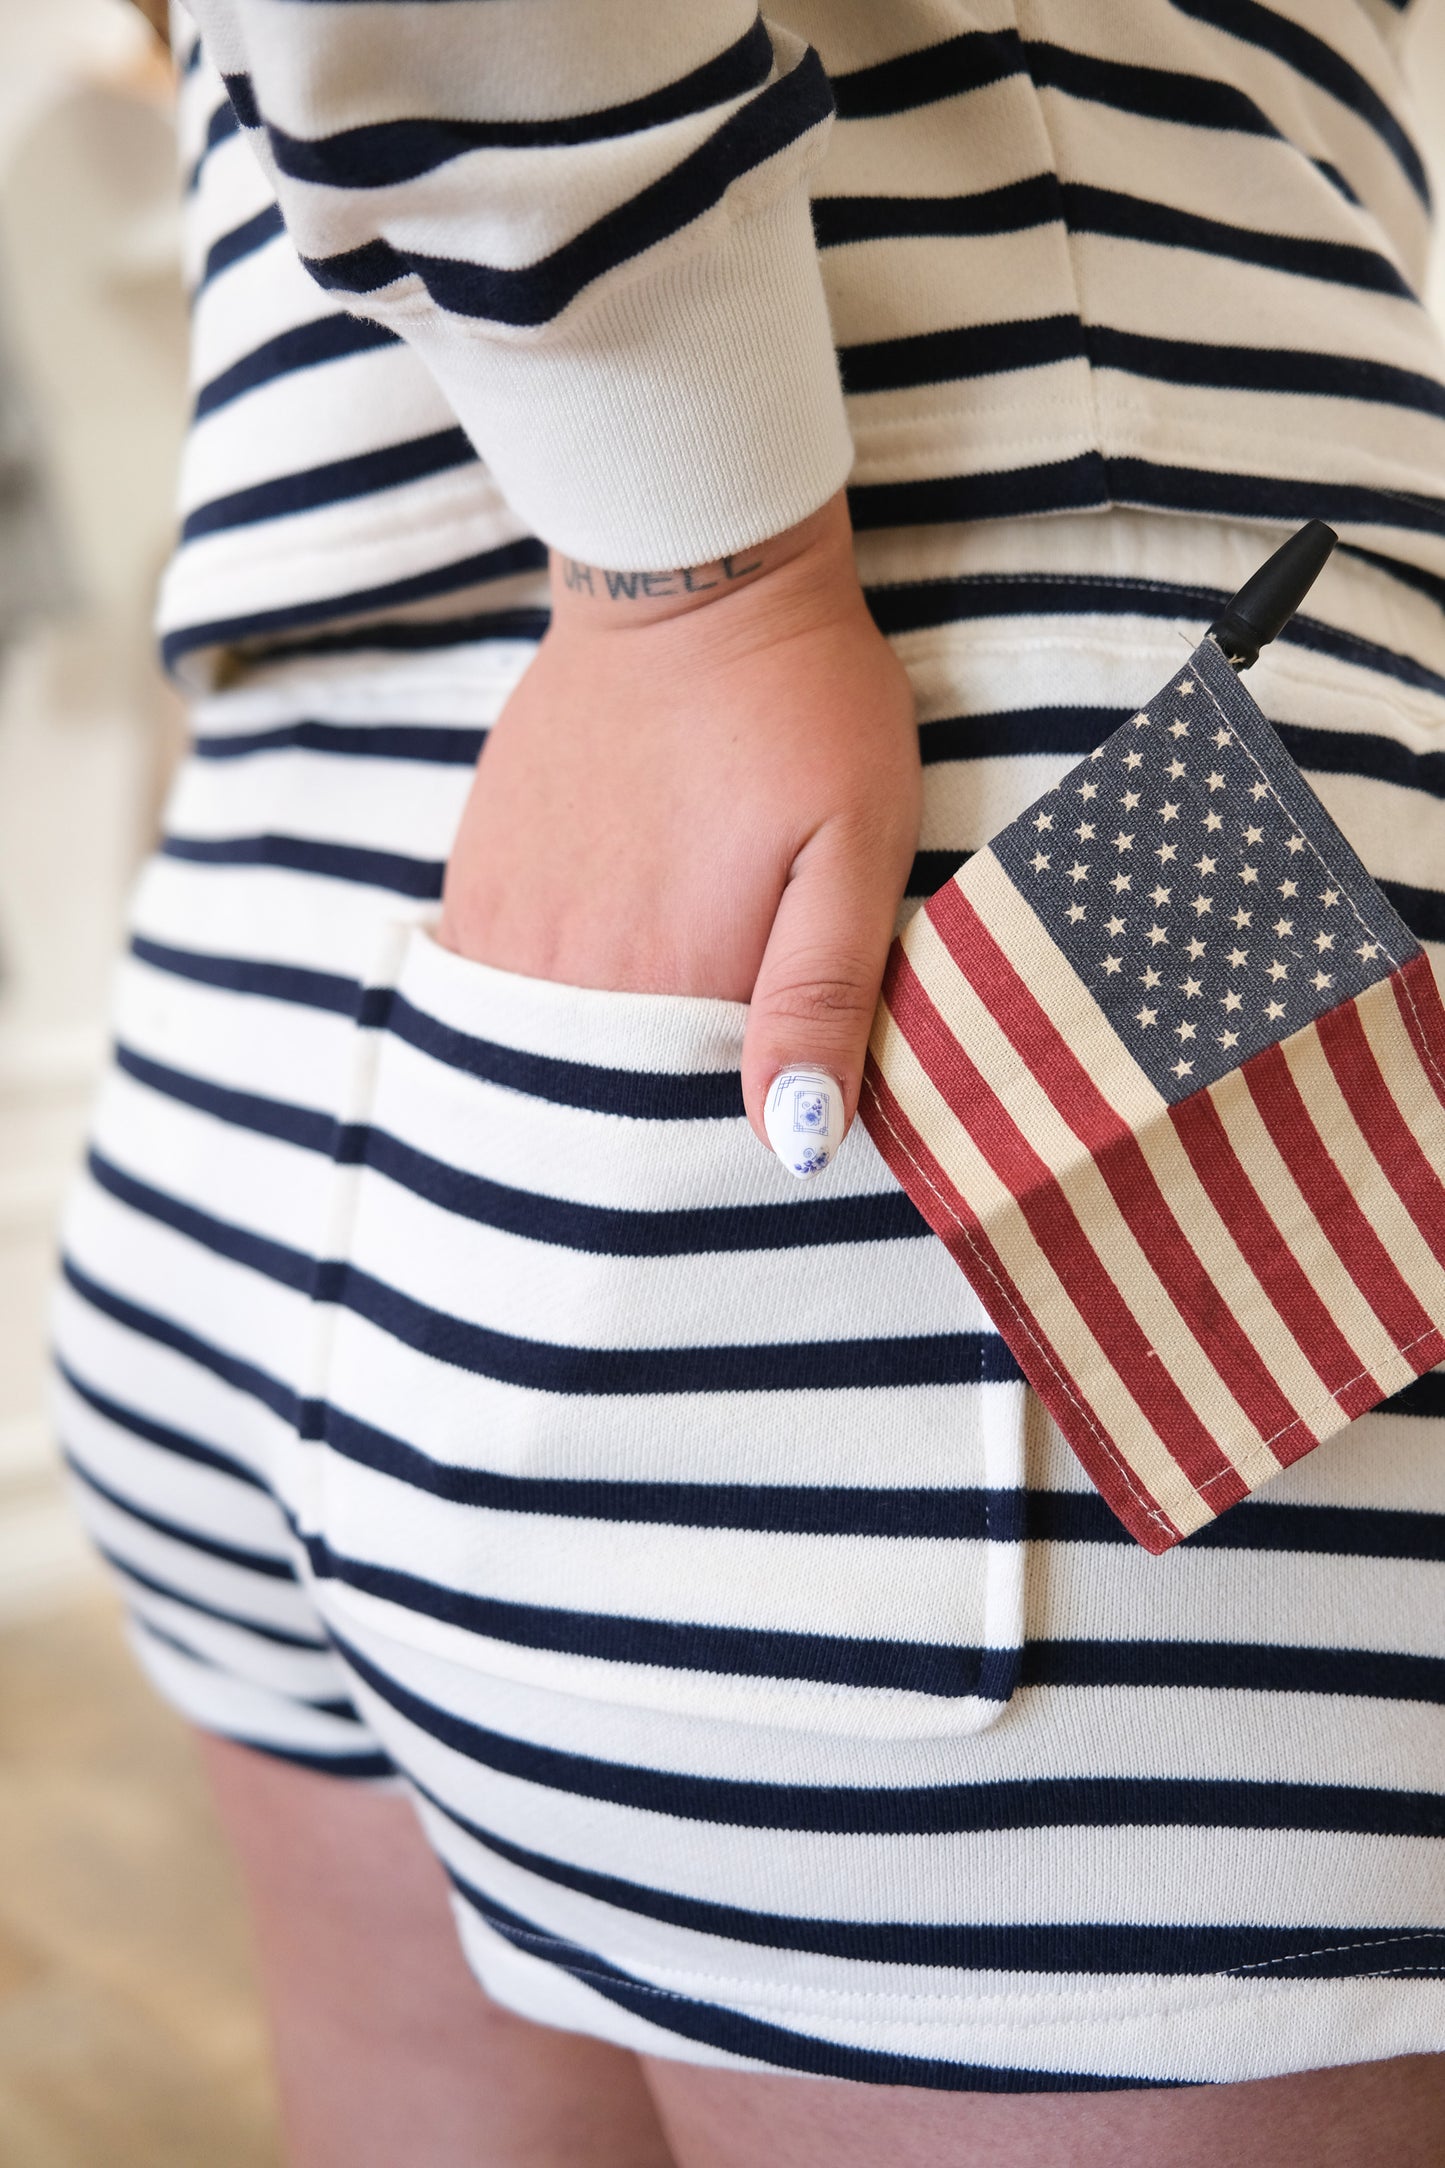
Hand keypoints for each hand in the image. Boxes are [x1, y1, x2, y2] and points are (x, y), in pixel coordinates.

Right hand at [437, 493, 919, 1164]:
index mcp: (675, 982)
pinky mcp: (474, 880)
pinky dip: (544, 997)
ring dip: (598, 1047)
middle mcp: (570, 973)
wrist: (690, 582)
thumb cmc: (802, 711)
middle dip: (660, 1098)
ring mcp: (508, 926)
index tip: (772, 1092)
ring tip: (663, 980)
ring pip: (546, 1049)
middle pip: (607, 1096)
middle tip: (722, 1029)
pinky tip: (597, 951)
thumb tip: (792, 1142)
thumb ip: (822, 999)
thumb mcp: (857, 849)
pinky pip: (494, 986)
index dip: (734, 1122)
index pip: (688, 1122)